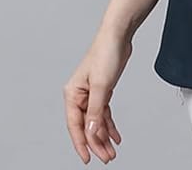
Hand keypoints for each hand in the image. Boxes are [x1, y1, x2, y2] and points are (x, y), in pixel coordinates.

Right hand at [63, 30, 131, 163]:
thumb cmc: (106, 53)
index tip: (88, 158)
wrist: (118, 35)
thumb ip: (95, 111)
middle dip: (96, 143)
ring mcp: (91, 93)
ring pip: (96, 121)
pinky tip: (115, 136)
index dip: (81, 144)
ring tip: (112, 151)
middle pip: (86, 126)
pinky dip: (109, 125)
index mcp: (73, 94)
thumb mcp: (101, 85)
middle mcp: (79, 95)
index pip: (75, 125)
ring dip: (104, 136)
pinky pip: (104, 113)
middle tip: (107, 157)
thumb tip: (91, 132)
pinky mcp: (103, 90)